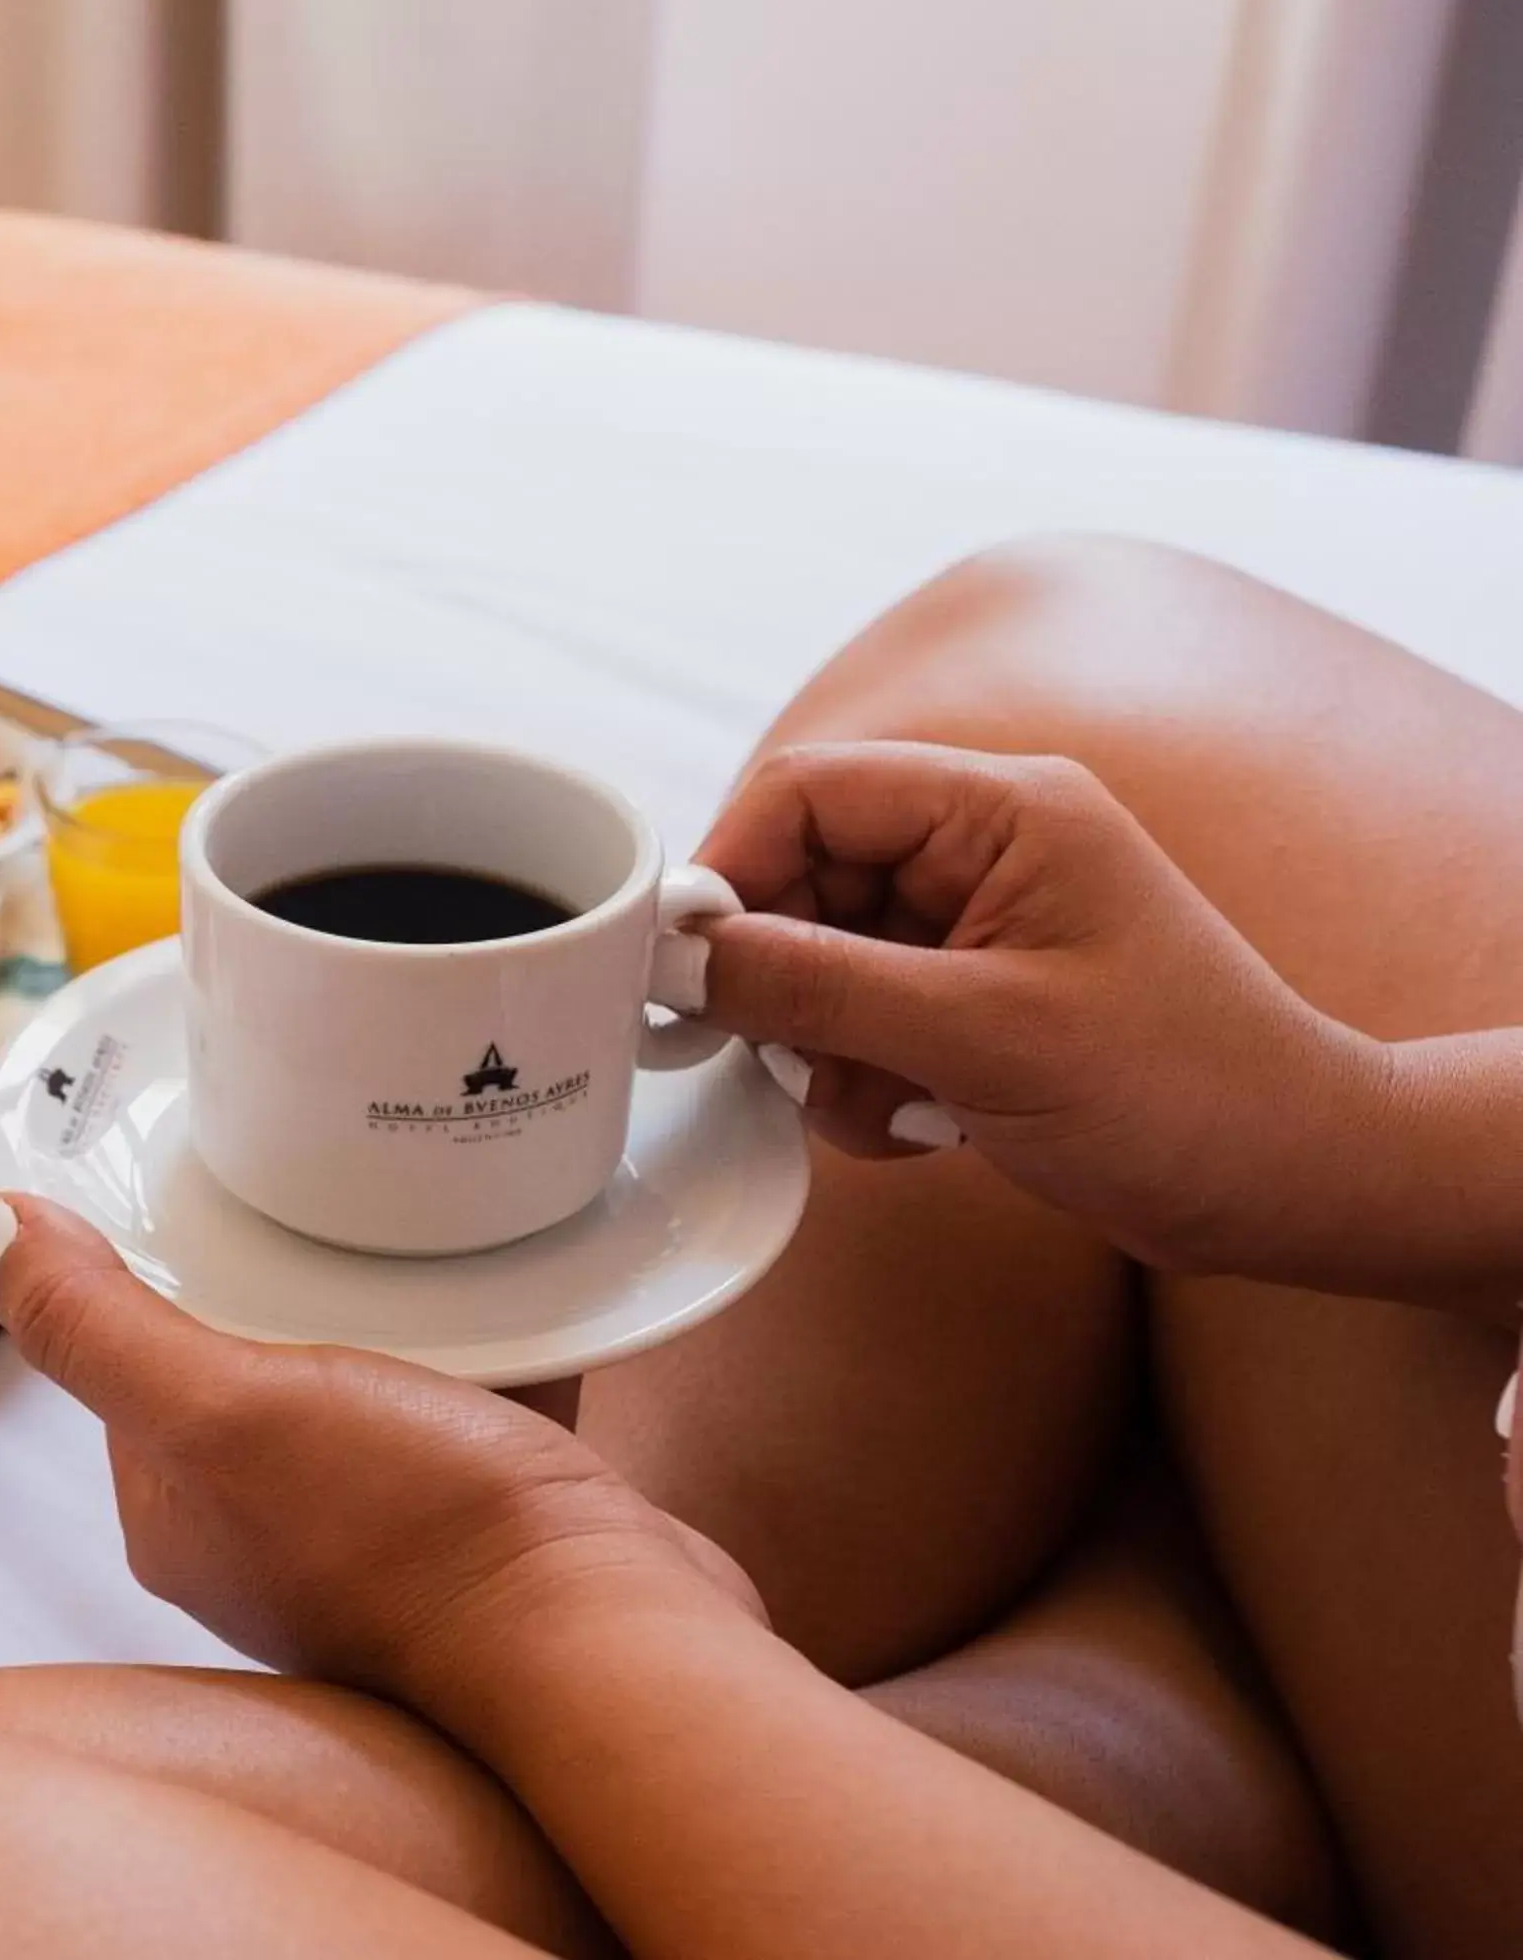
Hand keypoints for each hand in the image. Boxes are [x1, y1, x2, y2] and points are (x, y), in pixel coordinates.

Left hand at [0, 1195, 758, 1706]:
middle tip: (326, 1201)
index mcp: (176, 1517)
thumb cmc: (412, 1532)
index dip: (163, 1272)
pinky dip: (476, 1353)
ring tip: (420, 1235)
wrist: (603, 1642)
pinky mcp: (472, 1537)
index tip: (208, 1192)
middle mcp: (260, 1544)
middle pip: (247, 1371)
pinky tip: (500, 1295)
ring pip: (357, 1390)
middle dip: (282, 1285)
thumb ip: (101, 1326)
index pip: (136, 1361)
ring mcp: (371, 1548)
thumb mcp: (225, 1404)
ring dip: (384, 1317)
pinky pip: (456, 1415)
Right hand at [694, 741, 1389, 1282]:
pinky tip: (923, 1128)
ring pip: (818, 960)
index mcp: (1002, 810)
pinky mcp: (971, 1002)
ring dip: (822, 1045)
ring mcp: (975, 930)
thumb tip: (685, 957)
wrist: (1292, 1185)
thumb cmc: (1182, 1094)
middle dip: (780, 977)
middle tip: (785, 1057)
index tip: (684, 966)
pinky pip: (857, 1021)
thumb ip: (821, 986)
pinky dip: (860, 1081)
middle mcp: (983, 852)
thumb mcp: (982, 1038)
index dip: (730, 867)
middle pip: (801, 877)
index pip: (808, 792)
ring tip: (890, 1105)